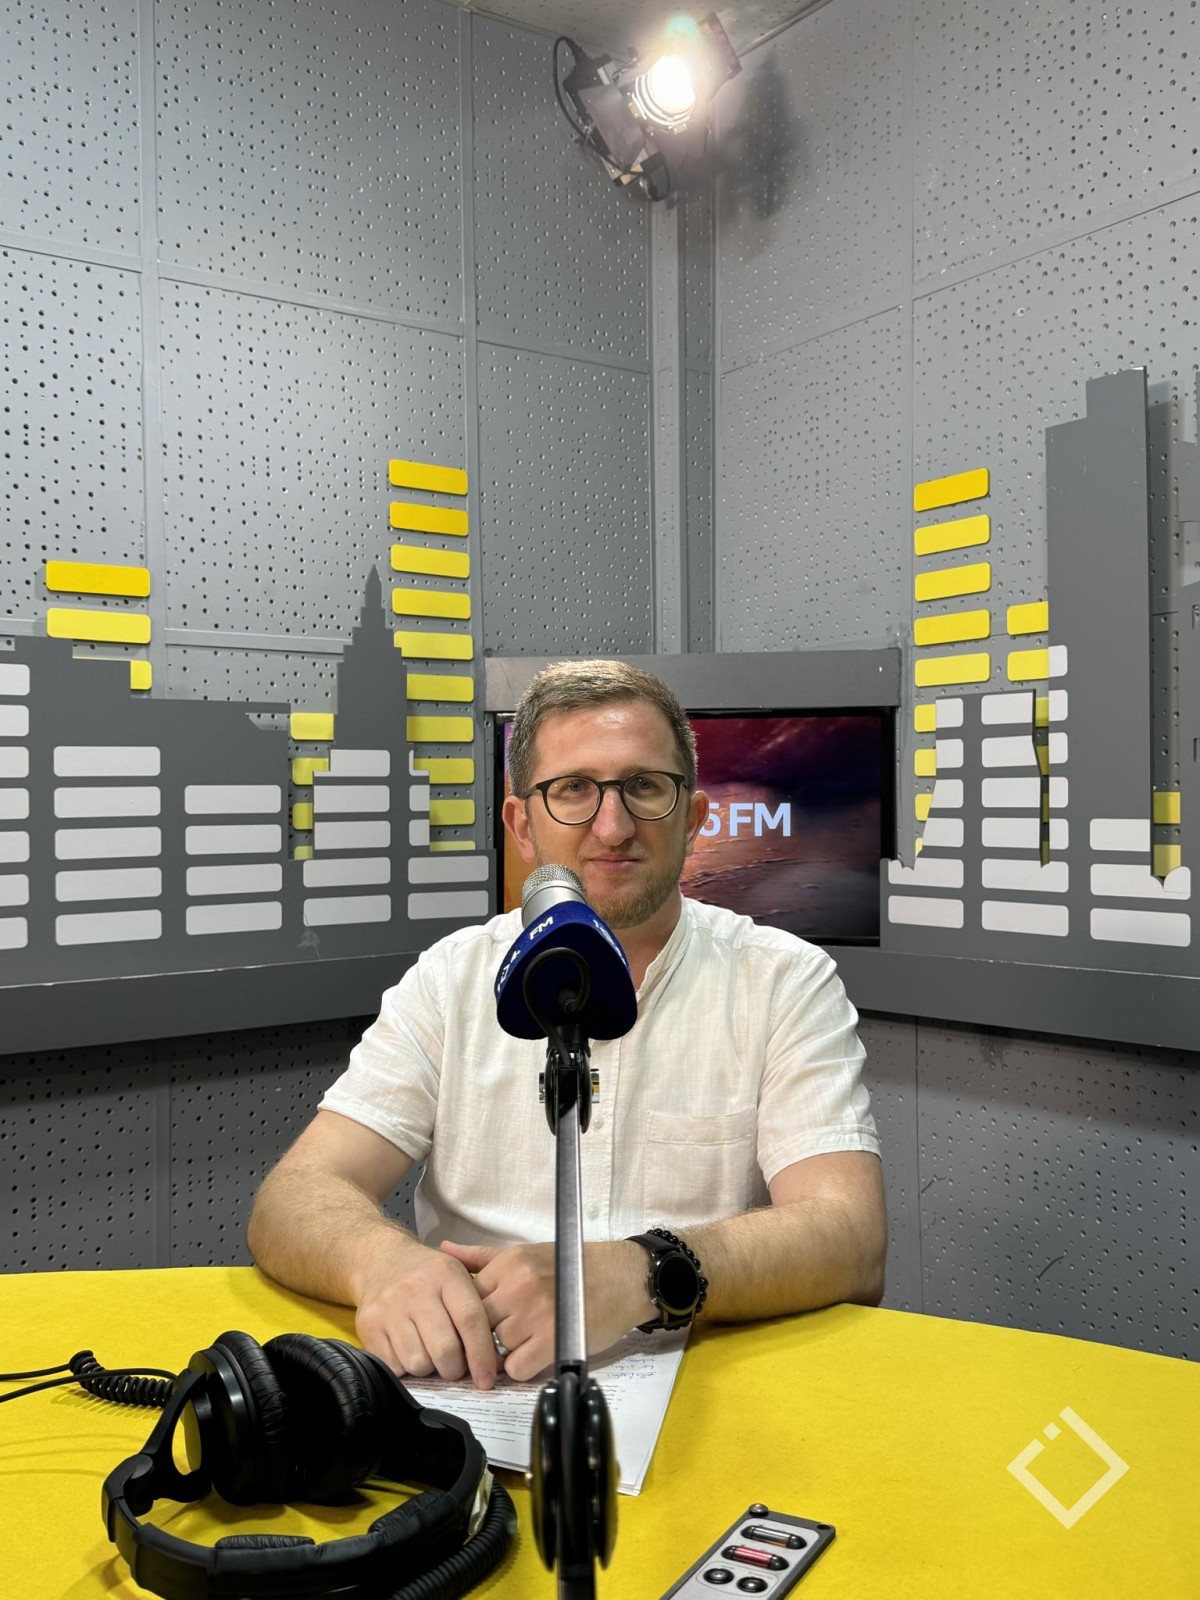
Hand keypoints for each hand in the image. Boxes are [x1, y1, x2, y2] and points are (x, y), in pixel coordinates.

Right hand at [354, 1236, 498, 1388]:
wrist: (381, 1260)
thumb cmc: (429, 1275)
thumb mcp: (458, 1273)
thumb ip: (479, 1308)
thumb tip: (494, 1360)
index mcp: (446, 1274)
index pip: (470, 1319)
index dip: (481, 1354)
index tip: (487, 1379)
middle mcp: (416, 1289)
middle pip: (445, 1349)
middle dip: (454, 1369)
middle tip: (455, 1366)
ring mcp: (389, 1307)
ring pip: (418, 1363)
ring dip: (428, 1369)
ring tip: (429, 1353)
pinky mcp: (368, 1325)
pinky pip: (393, 1367)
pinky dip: (405, 1369)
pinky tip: (408, 1351)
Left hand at [439, 1238, 652, 1382]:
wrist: (621, 1277)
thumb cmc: (574, 1266)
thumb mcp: (526, 1252)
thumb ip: (482, 1257)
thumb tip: (444, 1252)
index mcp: (509, 1264)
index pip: (467, 1298)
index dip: (470, 1315)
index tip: (479, 1322)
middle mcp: (518, 1286)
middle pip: (477, 1325)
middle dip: (484, 1336)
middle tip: (498, 1337)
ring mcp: (535, 1314)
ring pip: (495, 1349)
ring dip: (506, 1352)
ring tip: (525, 1340)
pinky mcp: (553, 1341)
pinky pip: (516, 1368)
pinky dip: (523, 1367)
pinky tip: (536, 1353)